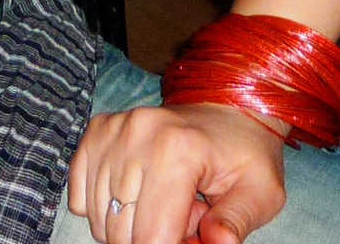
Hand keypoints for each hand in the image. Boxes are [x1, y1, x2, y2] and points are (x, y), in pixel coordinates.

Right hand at [68, 101, 286, 243]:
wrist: (229, 108)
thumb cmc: (245, 155)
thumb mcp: (260, 192)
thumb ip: (236, 222)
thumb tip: (217, 243)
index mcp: (178, 150)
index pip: (152, 237)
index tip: (194, 236)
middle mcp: (137, 134)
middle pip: (122, 233)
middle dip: (154, 237)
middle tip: (187, 214)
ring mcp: (113, 130)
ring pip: (100, 220)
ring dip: (131, 224)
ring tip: (166, 200)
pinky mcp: (97, 132)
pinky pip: (79, 200)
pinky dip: (104, 209)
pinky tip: (138, 192)